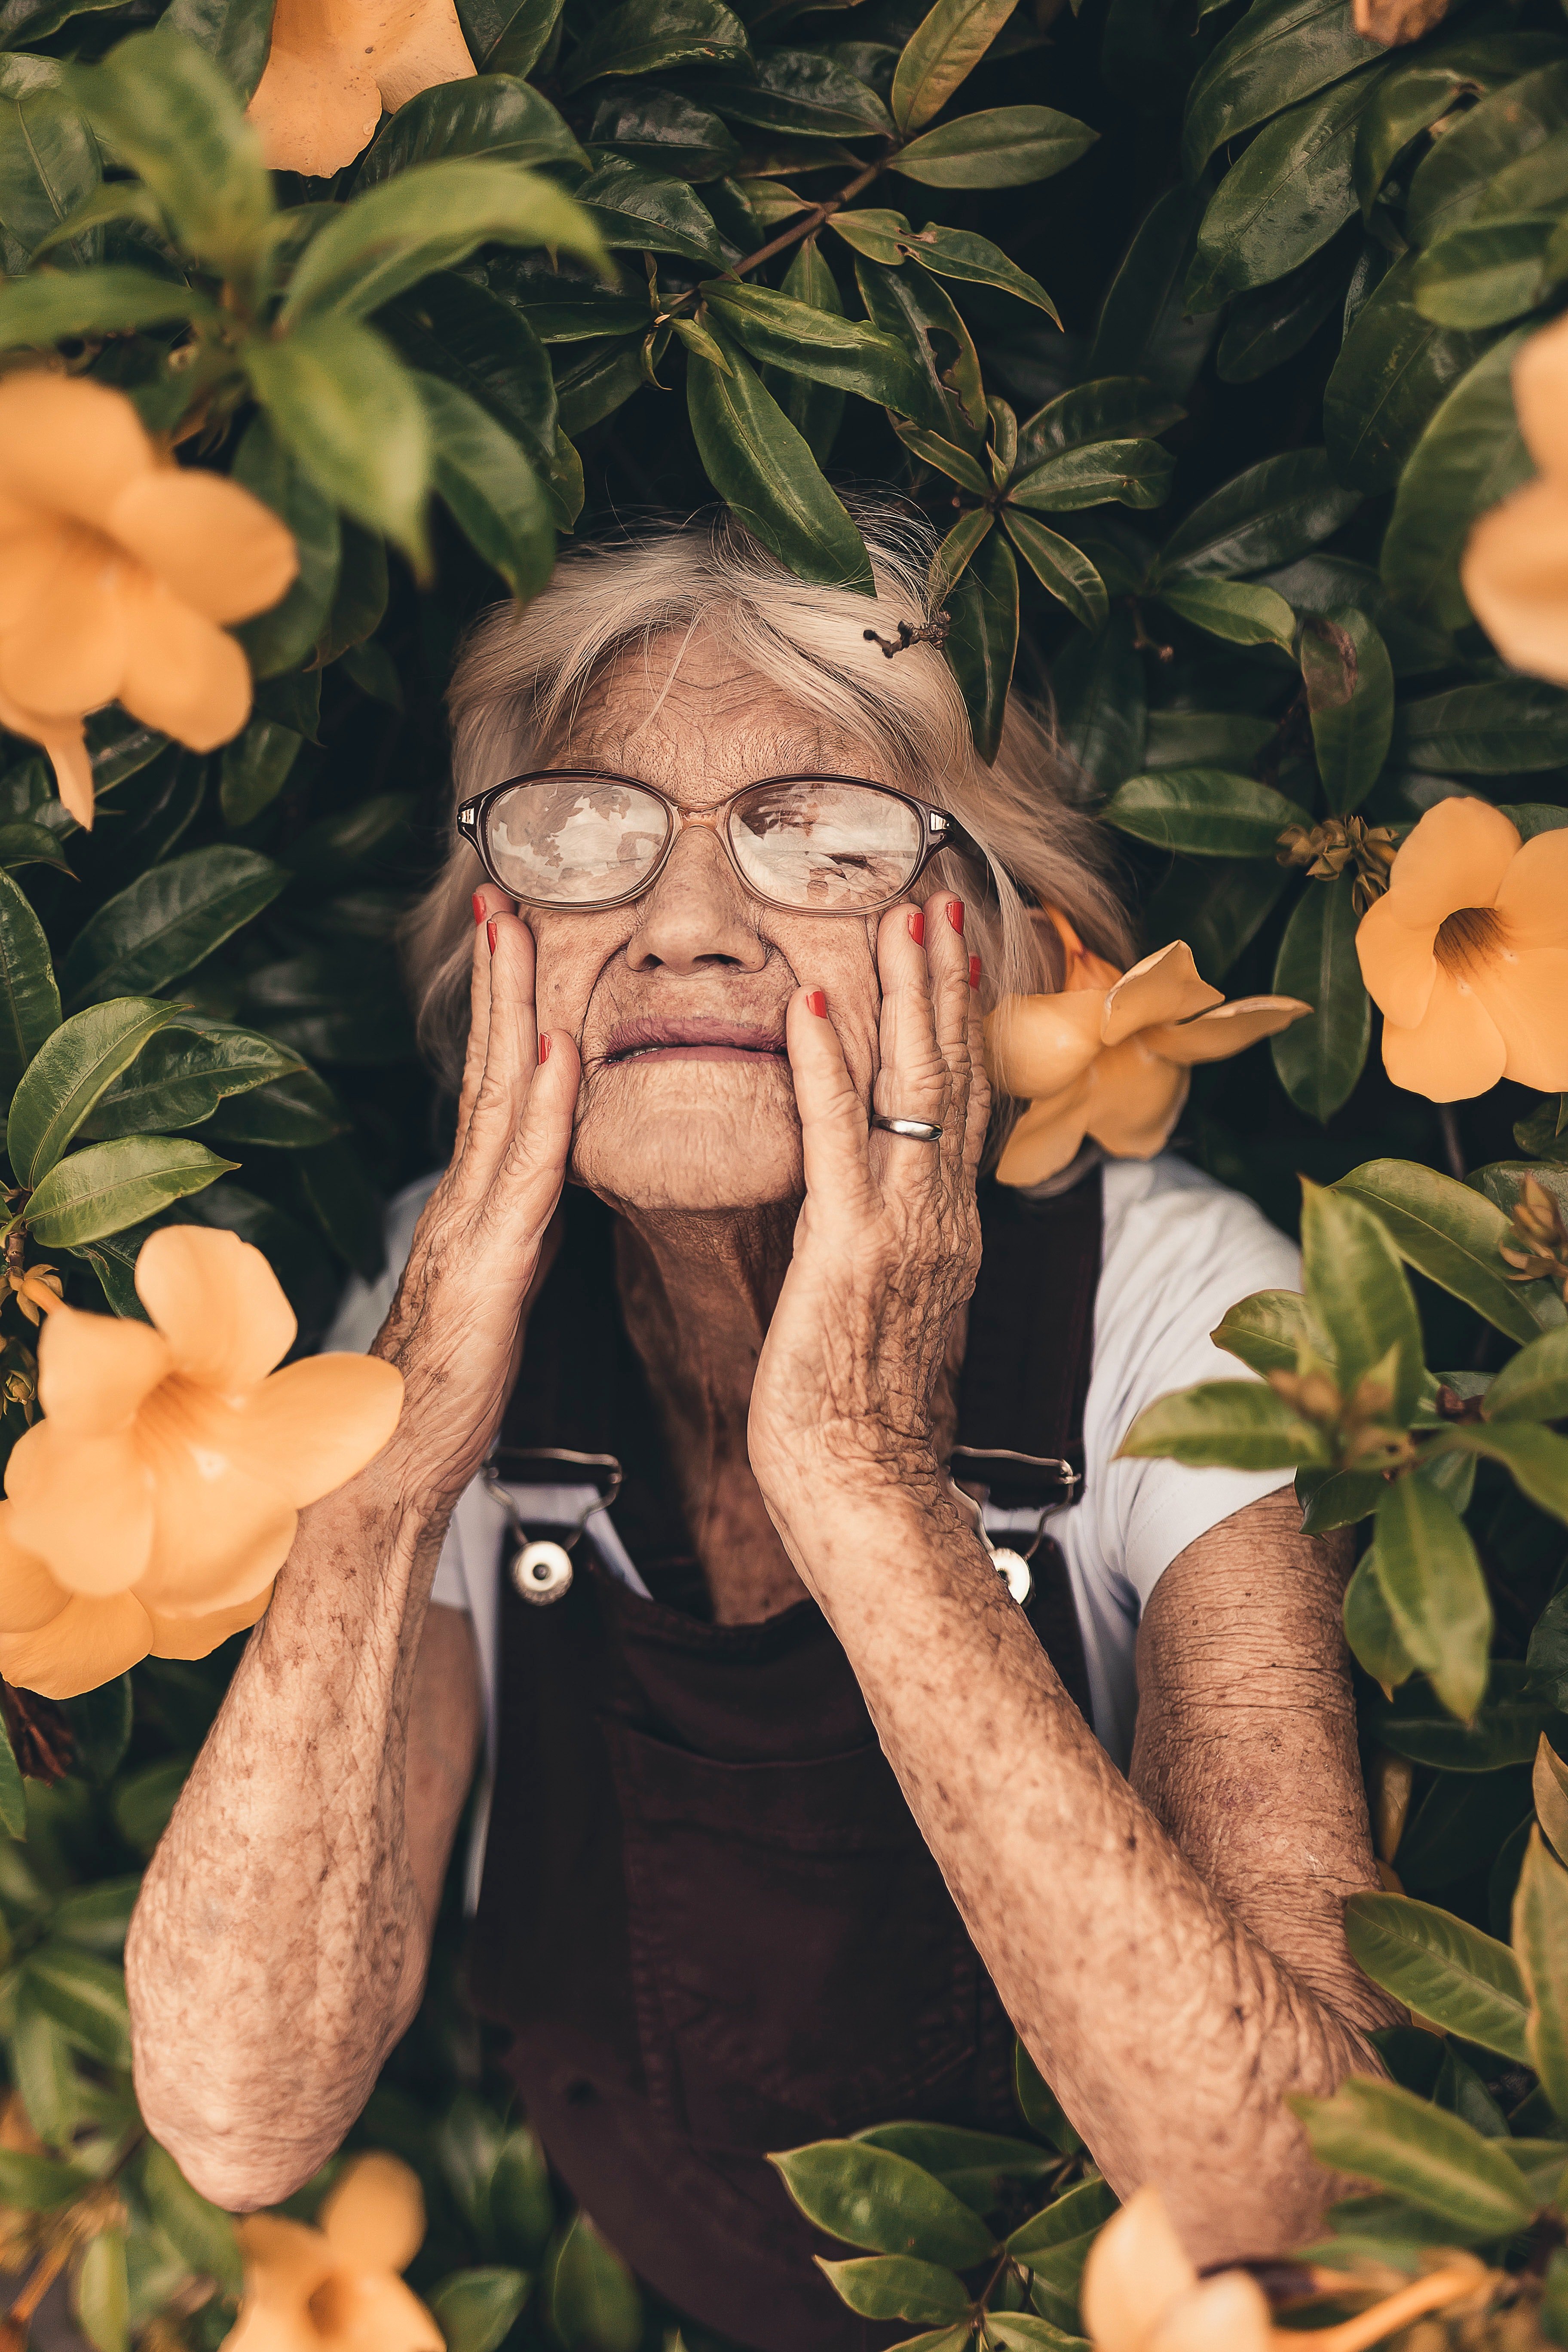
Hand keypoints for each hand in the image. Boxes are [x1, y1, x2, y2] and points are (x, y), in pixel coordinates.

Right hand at [370, 889, 578, 1519]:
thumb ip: (520, 1229)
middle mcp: (465, 1200)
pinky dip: (544, 1114)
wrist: (395, 1469)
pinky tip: (558, 1056)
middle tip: (503, 896)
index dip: (506, 1009)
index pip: (497, 1086)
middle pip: (488, 1071)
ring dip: (513, 1014)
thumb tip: (546, 1186)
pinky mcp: (486, 1273)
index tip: (514, 935)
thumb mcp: (500, 1290)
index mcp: (475, 1204)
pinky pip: (523, 1180)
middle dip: (498, 980)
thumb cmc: (448, 1389)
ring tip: (519, 936)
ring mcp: (470, 1230)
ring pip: (499, 1103)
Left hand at [748, 889, 988, 1531]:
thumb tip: (883, 1212)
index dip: (961, 1020)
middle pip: (953, 1076)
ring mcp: (903, 1232)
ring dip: (904, 995)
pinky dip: (823, 1067)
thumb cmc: (864, 1419)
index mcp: (947, 1229)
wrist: (870, 1496)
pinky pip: (836, 1141)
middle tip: (938, 896)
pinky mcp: (848, 1255)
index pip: (961, 1102)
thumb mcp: (888, 1313)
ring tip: (897, 915)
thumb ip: (894, 1248)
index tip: (955, 949)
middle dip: (946, 981)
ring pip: (913, 1089)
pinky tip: (808, 1003)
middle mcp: (939, 1218)